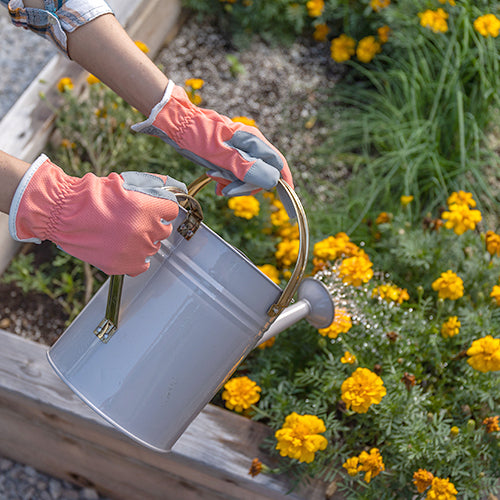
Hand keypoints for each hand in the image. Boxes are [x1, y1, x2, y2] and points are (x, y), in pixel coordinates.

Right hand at [9, 155, 185, 275]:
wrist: (62, 214)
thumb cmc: (90, 196)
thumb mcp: (123, 181)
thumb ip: (152, 184)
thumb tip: (171, 186)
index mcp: (147, 208)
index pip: (172, 211)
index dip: (162, 208)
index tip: (155, 209)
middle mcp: (144, 230)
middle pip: (164, 230)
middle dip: (153, 224)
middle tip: (135, 220)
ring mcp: (135, 250)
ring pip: (153, 247)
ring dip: (144, 240)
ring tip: (124, 233)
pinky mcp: (123, 265)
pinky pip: (142, 265)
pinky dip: (137, 258)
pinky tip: (125, 248)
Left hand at [132, 80, 293, 195]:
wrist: (173, 122)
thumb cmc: (194, 134)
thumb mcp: (218, 154)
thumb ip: (245, 167)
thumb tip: (272, 181)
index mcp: (252, 140)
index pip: (277, 165)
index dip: (285, 184)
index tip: (289, 204)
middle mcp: (250, 144)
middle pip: (261, 174)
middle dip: (245, 186)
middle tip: (225, 189)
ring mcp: (240, 149)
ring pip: (247, 176)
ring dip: (232, 183)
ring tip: (214, 178)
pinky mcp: (229, 155)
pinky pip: (235, 174)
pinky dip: (226, 180)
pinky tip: (214, 179)